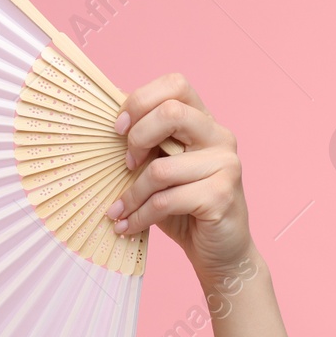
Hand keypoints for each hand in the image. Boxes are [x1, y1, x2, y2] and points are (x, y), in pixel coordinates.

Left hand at [105, 73, 252, 279]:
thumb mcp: (160, 169)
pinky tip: (129, 226)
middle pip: (171, 112)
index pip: (176, 85)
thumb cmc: (183, 209)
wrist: (220, 252)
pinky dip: (140, 216)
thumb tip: (110, 115)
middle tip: (125, 166)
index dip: (141, 101)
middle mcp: (220, 136)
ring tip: (118, 212)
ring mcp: (225, 165)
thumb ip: (146, 143)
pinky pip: (165, 201)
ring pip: (161, 168)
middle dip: (136, 139)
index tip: (118, 129)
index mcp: (204, 122)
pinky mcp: (221, 195)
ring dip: (131, 195)